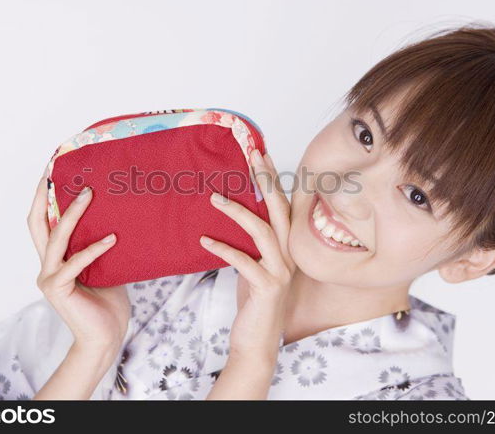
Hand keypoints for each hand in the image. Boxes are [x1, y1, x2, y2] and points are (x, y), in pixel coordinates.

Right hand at [27, 169, 130, 350]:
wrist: (106, 337)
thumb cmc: (108, 303)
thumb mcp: (106, 267)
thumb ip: (101, 245)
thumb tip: (117, 217)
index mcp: (56, 259)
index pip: (44, 222)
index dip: (44, 197)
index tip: (52, 170)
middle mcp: (47, 266)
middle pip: (37, 223)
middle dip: (44, 195)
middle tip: (54, 171)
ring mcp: (50, 278)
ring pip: (56, 238)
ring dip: (72, 214)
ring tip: (89, 194)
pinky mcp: (59, 289)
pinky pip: (76, 263)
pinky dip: (94, 249)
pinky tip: (112, 239)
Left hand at [200, 149, 294, 362]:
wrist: (257, 341)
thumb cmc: (254, 301)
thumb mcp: (255, 265)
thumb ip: (253, 242)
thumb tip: (235, 211)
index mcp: (287, 247)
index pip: (283, 205)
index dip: (273, 179)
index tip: (261, 153)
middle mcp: (289, 255)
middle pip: (279, 209)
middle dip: (266, 180)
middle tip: (252, 155)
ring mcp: (280, 271)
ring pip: (262, 231)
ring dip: (237, 212)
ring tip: (214, 198)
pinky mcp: (266, 287)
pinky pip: (243, 261)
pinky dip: (223, 248)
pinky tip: (204, 240)